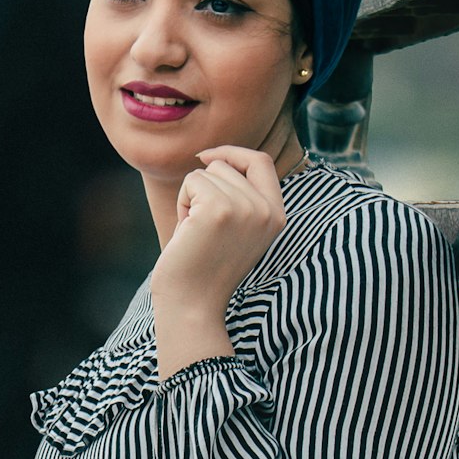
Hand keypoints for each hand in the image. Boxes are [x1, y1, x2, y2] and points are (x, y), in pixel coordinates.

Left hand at [150, 145, 287, 312]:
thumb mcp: (235, 228)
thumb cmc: (203, 268)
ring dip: (191, 199)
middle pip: (226, 166)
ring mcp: (245, 208)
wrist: (192, 305)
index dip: (233, 152)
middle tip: (201, 229)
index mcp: (277, 215)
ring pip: (207, 173)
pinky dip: (181, 203)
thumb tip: (216, 156)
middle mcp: (266, 210)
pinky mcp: (219, 209)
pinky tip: (186, 232)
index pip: (261, 161)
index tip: (207, 158)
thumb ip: (239, 196)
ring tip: (195, 233)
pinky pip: (191, 182)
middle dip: (204, 189)